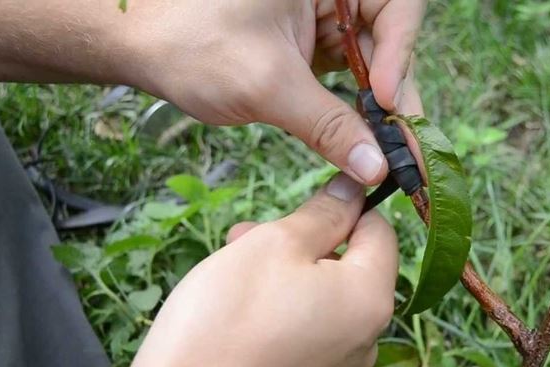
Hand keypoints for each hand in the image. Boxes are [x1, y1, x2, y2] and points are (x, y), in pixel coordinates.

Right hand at [108, 174, 398, 366]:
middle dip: (302, 240)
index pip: (380, 231)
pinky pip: (309, 326)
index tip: (303, 201)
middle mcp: (368, 337)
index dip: (345, 206)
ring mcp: (340, 365)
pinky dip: (282, 306)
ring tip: (234, 266)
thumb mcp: (276, 243)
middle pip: (349, 264)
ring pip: (323, 294)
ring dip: (285, 270)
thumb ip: (324, 213)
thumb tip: (354, 188)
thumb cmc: (228, 317)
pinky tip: (239, 305)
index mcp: (371, 298)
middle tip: (248, 236)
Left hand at [121, 0, 426, 184]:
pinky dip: (357, 110)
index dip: (400, 52)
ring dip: (381, 109)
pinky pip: (351, 76)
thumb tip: (376, 168)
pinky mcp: (314, 45)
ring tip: (390, 153)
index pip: (396, 6)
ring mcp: (324, 17)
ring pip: (375, 62)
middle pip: (389, 38)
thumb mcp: (267, 85)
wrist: (141, 46)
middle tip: (407, 149)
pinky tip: (363, 140)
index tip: (384, 102)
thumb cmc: (192, 45)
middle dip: (397, 93)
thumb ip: (328, 126)